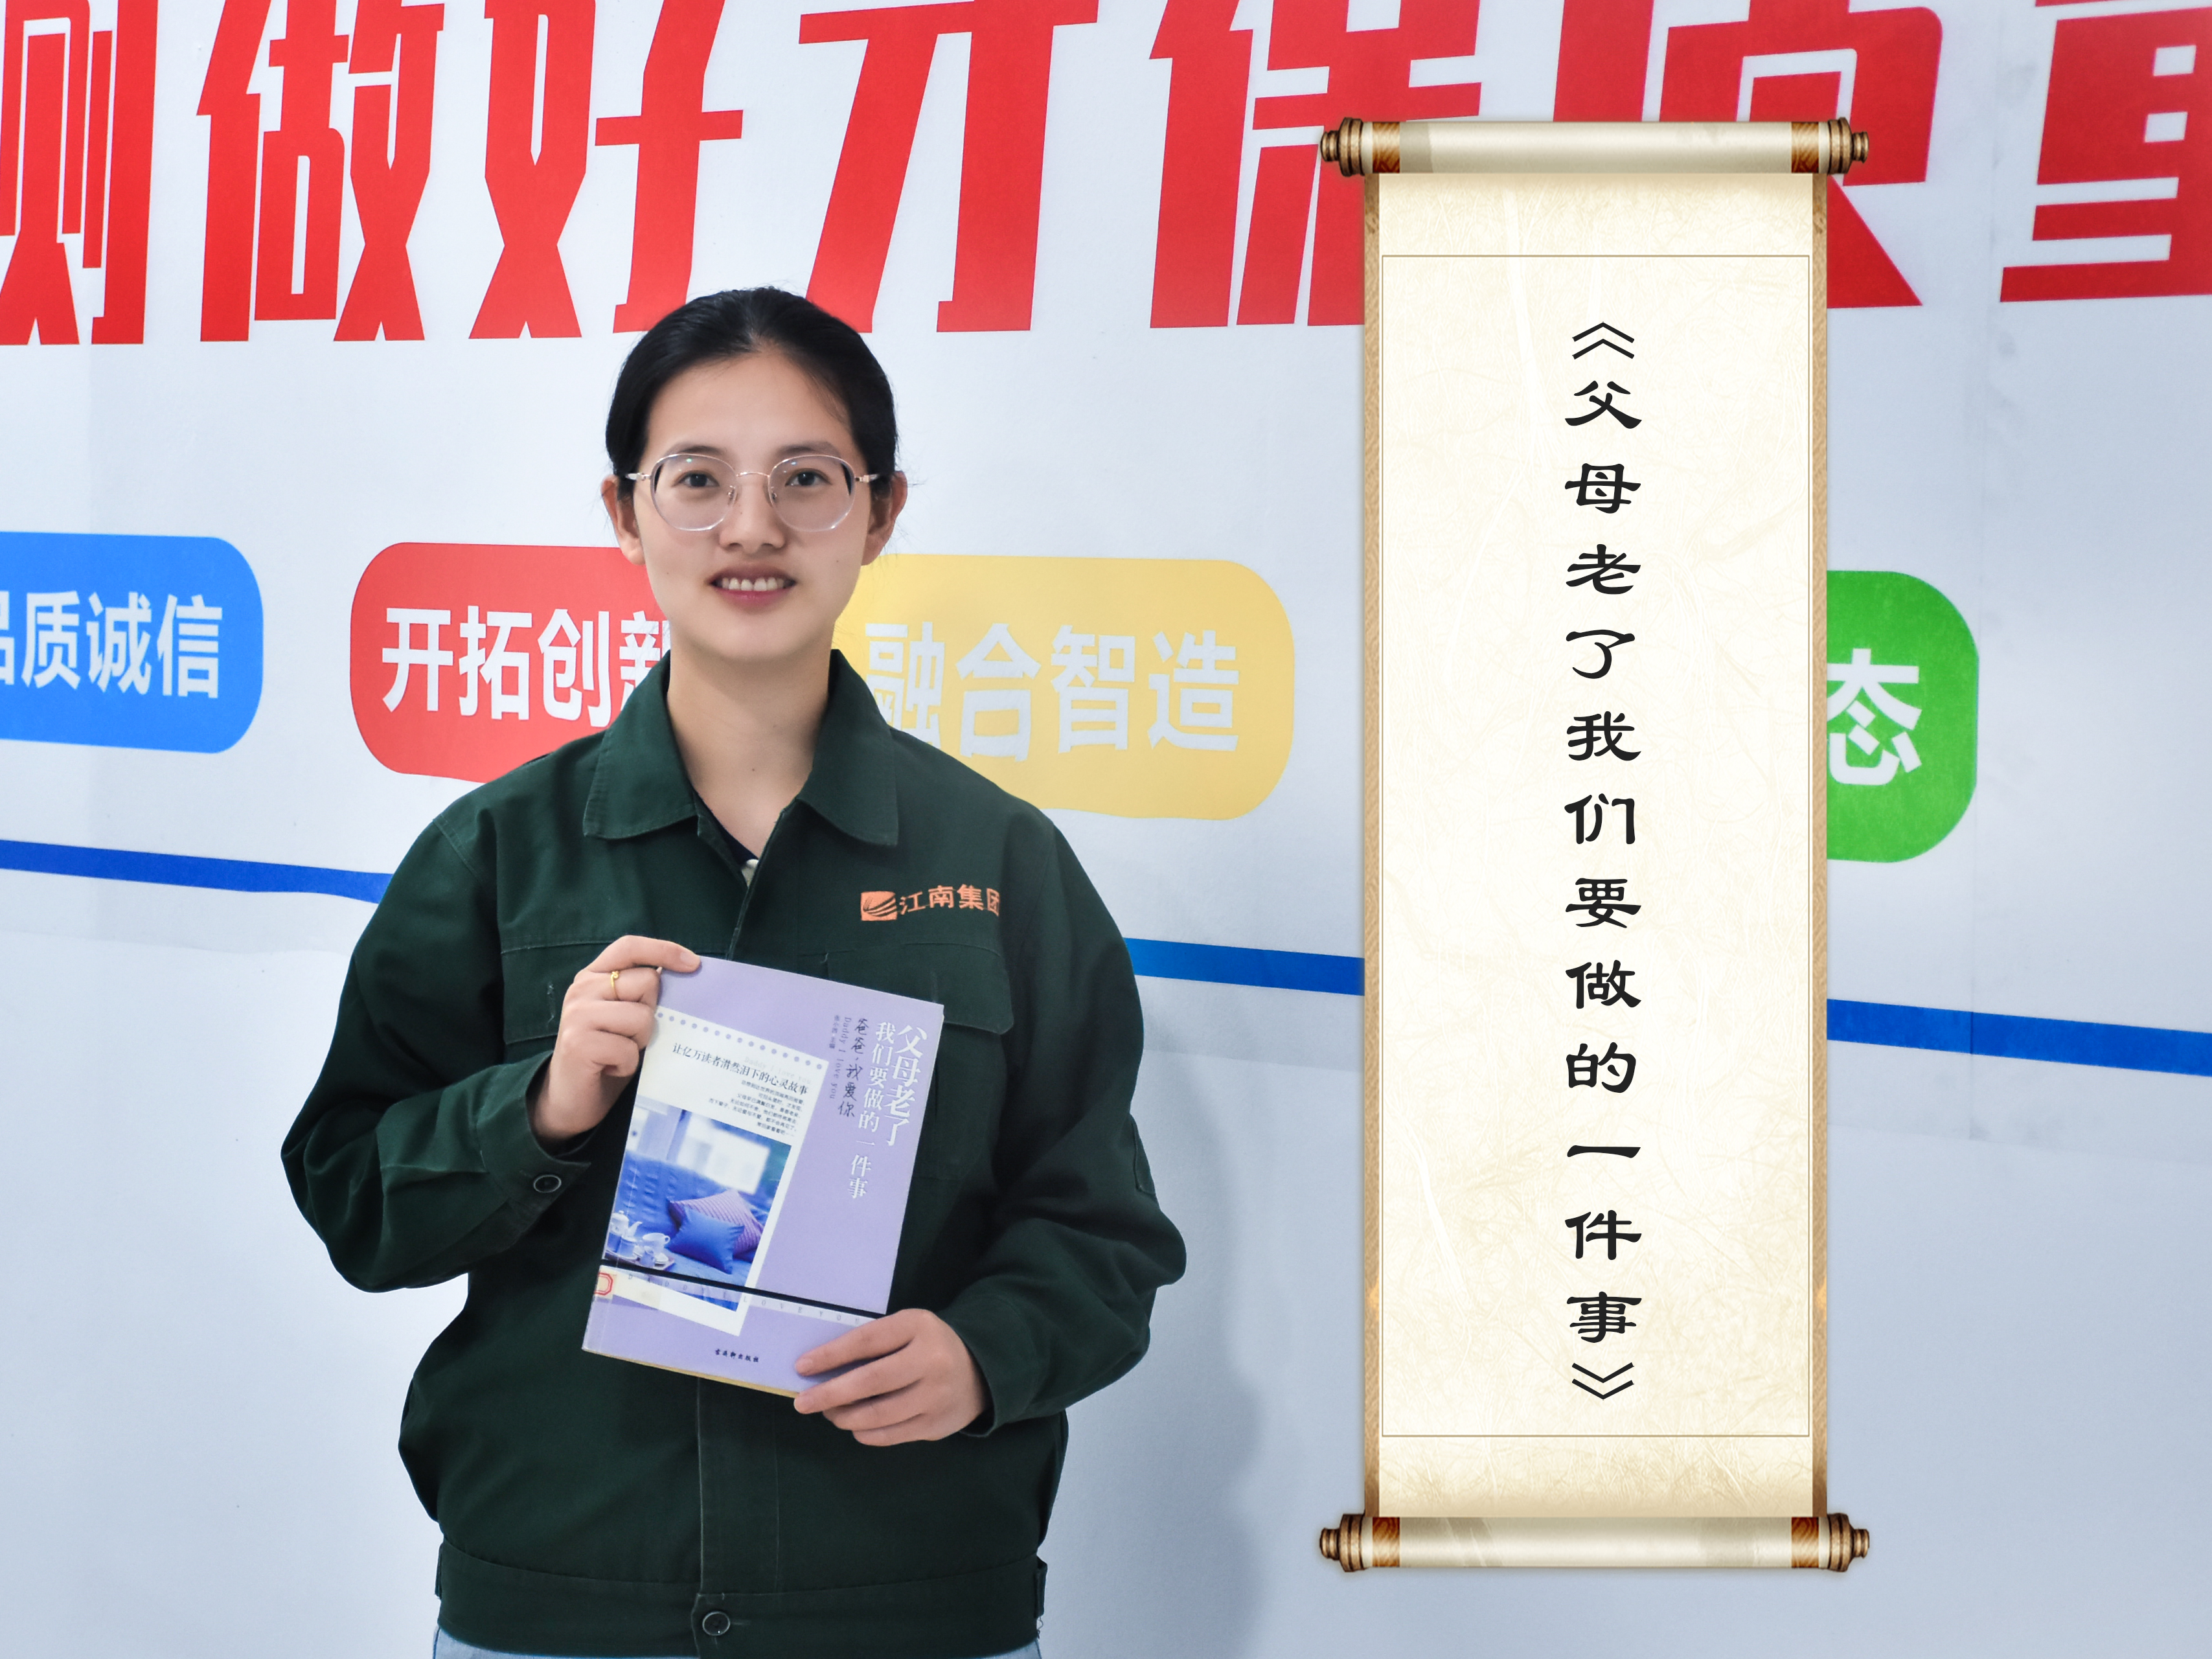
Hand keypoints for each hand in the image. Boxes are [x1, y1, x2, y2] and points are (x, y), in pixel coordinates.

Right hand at [530, 936, 699, 1142]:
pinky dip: (627, 1064)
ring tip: (620, 1052)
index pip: (629, 947)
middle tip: (633, 1035)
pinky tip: (611, 1068)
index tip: (694, 965)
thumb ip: (641, 994)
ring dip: (641, 1041)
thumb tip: (685, 975)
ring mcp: (577, 1015)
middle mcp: (581, 989)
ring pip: (641, 1016)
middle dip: (653, 1011)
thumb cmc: (606, 1055)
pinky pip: (627, 1049)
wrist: (568, 1100)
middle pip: (647, 981)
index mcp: (593, 976)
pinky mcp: (577, 1044)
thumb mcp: (624, 1017)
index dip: (663, 950)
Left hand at [792, 1309, 986, 1445]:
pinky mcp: (937, 1425)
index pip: (867, 1341)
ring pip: (880, 1414)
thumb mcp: (906, 1330)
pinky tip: (854, 1425)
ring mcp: (936, 1396)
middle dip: (831, 1393)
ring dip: (845, 1416)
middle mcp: (931, 1360)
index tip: (803, 1367)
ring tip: (829, 1412)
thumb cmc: (928, 1345)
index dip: (831, 1355)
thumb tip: (823, 1369)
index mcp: (919, 1327)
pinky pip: (891, 1435)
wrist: (981, 1369)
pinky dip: (865, 1432)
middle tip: (803, 1402)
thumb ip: (873, 1344)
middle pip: (872, 1381)